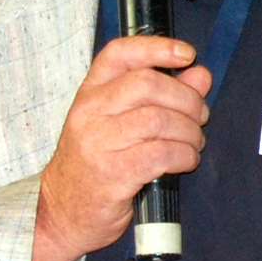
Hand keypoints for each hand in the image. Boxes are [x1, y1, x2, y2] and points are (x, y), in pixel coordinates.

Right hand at [29, 37, 211, 260]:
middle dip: (186, 99)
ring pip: (159, 119)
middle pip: (148, 84)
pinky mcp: (112, 173)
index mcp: (90, 93)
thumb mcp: (120, 123)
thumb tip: (200, 75)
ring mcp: (98, 143)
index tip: (187, 54)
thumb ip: (161, 96)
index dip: (157, 47)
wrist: (61, 213)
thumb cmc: (95, 165)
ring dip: (189, 131)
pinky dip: (184, 155)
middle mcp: (90, 113)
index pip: (120, 54)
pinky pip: (161, 153)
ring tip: (193, 143)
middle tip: (199, 116)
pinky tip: (186, 160)